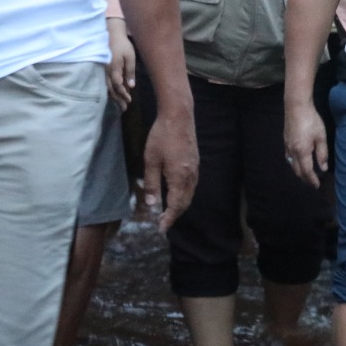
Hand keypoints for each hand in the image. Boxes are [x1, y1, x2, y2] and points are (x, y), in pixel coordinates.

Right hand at [105, 18, 134, 109]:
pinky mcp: (102, 69)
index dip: (123, 94)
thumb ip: (130, 72)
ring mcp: (102, 70)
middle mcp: (106, 71)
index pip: (118, 85)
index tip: (129, 101)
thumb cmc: (122, 45)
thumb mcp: (130, 57)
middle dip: (118, 99)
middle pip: (111, 89)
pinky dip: (110, 90)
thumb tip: (131, 86)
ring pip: (106, 87)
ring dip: (114, 96)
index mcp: (113, 68)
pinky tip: (114, 94)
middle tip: (124, 108)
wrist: (110, 34)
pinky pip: (105, 82)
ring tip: (120, 105)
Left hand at [142, 108, 198, 232]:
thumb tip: (151, 204)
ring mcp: (195, 168)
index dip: (168, 218)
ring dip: (181, 205)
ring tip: (169, 211)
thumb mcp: (150, 160)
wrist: (179, 116)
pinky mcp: (195, 162)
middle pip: (185, 202)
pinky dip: (184, 195)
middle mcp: (190, 175)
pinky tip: (176, 193)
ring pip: (190, 194)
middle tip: (163, 223)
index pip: (176, 205)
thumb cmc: (161, 137)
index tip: (161, 229)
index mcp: (179, 177)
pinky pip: (192, 185)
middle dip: (175, 214)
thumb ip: (151, 184)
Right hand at [284, 103, 328, 187]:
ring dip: (299, 172)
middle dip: (305, 179)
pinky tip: (298, 162)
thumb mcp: (321, 137)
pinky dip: (294, 164)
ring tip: (306, 175)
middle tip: (312, 183)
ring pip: (291, 165)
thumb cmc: (311, 121)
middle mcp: (292, 152)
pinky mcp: (285, 141)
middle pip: (297, 171)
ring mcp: (287, 146)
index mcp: (302, 152)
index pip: (307, 171)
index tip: (317, 186)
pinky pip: (288, 158)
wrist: (296, 107)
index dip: (312, 180)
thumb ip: (322, 153)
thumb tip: (323, 168)